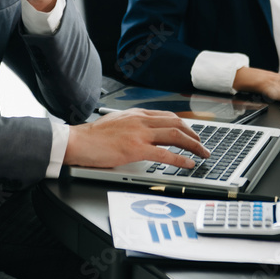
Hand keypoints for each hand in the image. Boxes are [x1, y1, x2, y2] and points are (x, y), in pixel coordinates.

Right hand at [64, 109, 209, 168]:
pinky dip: (180, 159)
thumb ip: (132, 124)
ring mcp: (139, 134)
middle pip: (176, 123)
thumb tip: (144, 132)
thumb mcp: (116, 122)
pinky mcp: (135, 149)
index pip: (167, 116)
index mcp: (136, 114)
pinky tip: (188, 164)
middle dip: (193, 134)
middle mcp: (141, 120)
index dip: (183, 125)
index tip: (191, 132)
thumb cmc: (93, 136)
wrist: (77, 141)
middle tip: (202, 144)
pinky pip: (164, 154)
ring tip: (202, 154)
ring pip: (175, 135)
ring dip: (193, 145)